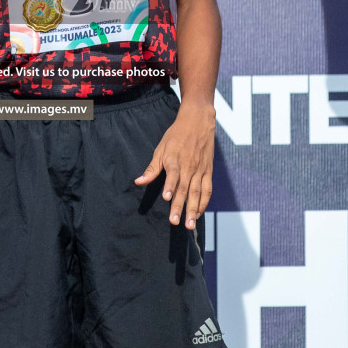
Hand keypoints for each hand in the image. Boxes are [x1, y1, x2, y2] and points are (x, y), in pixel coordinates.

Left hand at [134, 100, 213, 227]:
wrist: (198, 122)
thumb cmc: (176, 136)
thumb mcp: (161, 149)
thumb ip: (152, 168)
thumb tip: (138, 181)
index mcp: (175, 160)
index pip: (173, 175)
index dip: (171, 186)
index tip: (167, 198)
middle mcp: (189, 166)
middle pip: (185, 189)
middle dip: (180, 206)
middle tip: (176, 222)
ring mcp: (200, 170)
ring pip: (197, 192)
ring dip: (193, 209)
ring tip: (189, 224)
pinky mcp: (208, 172)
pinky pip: (207, 190)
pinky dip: (204, 202)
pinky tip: (198, 214)